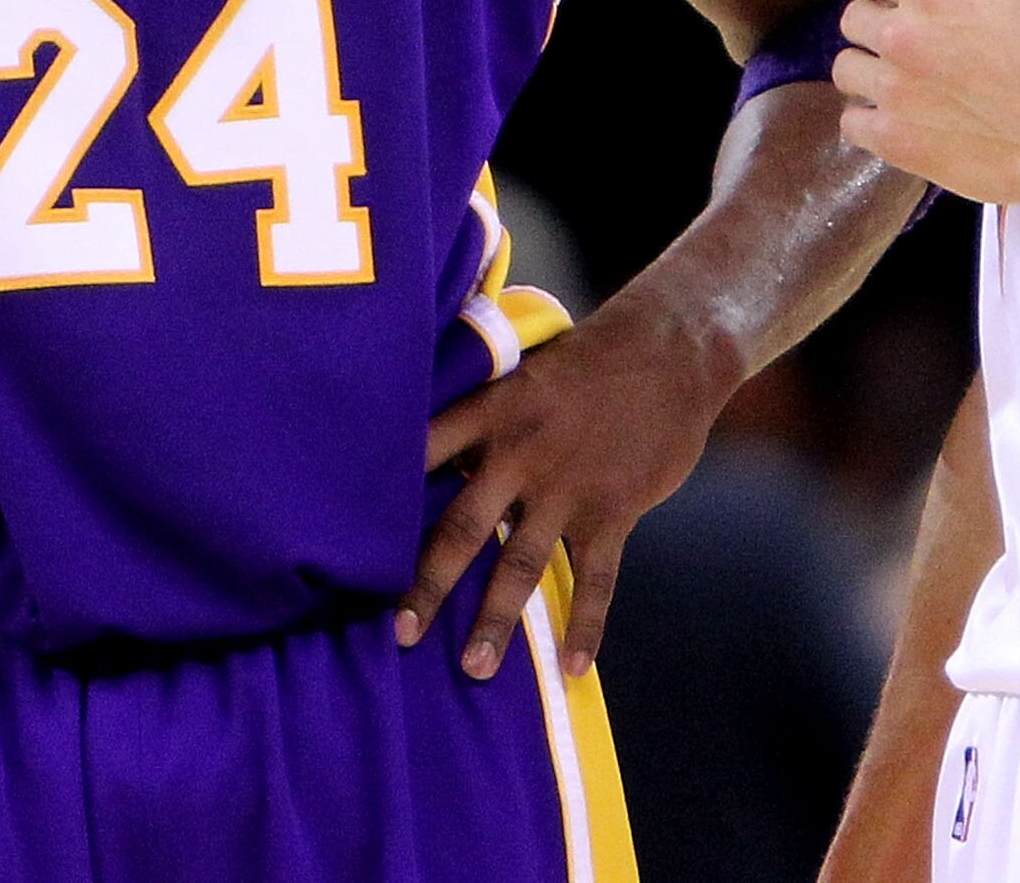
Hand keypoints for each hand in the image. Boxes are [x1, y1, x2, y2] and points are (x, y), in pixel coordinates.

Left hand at [399, 281, 734, 682]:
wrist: (671, 350)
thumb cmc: (591, 360)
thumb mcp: (527, 371)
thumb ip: (487, 416)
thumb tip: (444, 457)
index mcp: (492, 411)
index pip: (424, 450)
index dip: (386, 489)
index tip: (348, 534)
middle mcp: (521, 452)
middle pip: (462, 527)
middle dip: (428, 584)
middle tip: (399, 633)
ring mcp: (567, 485)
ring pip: (522, 563)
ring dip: (496, 619)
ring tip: (474, 668)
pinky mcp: (613, 509)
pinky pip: (596, 579)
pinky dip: (586, 626)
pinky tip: (574, 667)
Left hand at [832, 0, 1019, 206]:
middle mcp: (900, 35)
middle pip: (851, 19)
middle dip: (875, 27)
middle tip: (905, 46)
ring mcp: (890, 90)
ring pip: (844, 69)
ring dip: (868, 73)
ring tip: (897, 87)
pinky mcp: (891, 139)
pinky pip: (850, 122)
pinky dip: (869, 121)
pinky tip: (896, 122)